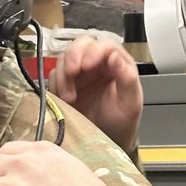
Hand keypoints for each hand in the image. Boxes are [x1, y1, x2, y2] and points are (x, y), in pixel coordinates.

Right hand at [50, 36, 141, 153]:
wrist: (108, 140)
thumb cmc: (123, 121)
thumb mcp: (130, 102)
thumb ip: (127, 78)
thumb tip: (116, 57)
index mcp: (116, 63)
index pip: (104, 45)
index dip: (94, 51)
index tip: (87, 65)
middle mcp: (97, 63)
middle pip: (81, 45)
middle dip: (73, 56)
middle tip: (71, 72)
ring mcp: (80, 72)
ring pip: (65, 58)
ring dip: (63, 74)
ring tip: (69, 97)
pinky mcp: (66, 84)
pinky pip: (55, 76)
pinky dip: (57, 85)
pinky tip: (66, 100)